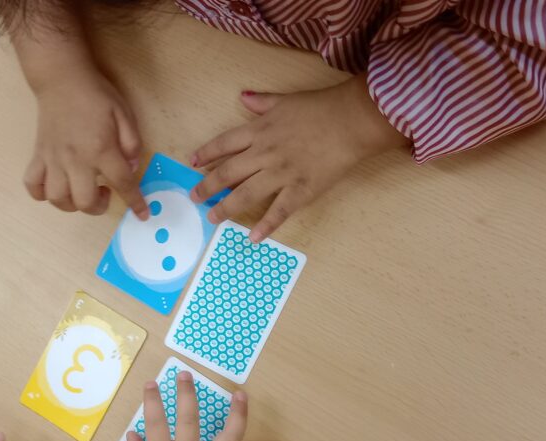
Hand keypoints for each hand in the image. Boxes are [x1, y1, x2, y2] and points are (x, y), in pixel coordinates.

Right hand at [24, 66, 148, 218]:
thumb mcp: (124, 114)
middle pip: (84, 201)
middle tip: (104, 193)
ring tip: (81, 192)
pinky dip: (41, 194)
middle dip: (97, 207)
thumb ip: (132, 143)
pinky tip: (55, 187)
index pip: (122, 183)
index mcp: (101, 149)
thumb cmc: (96, 95)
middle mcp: (76, 159)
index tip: (142, 214)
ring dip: (71, 204)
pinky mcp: (38, 156)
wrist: (62, 79)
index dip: (135, 202)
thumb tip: (131, 168)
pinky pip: (33, 185)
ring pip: (57, 198)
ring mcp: (53, 159)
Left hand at [190, 74, 407, 241]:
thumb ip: (262, 102)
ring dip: (226, 207)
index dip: (206, 154)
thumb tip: (243, 97)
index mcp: (259, 131)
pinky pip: (279, 211)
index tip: (193, 164)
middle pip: (227, 173)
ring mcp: (280, 174)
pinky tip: (252, 238)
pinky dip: (265, 226)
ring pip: (245, 194)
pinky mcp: (300, 190)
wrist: (351, 120)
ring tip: (212, 217)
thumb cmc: (321, 108)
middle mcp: (264, 154)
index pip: (224, 144)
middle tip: (194, 197)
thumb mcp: (286, 100)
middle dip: (207, 187)